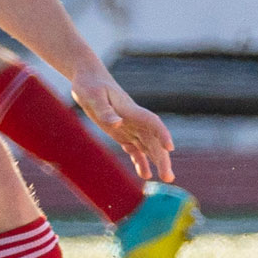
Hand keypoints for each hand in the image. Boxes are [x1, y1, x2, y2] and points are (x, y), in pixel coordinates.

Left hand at [69, 61, 174, 180]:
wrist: (88, 79)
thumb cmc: (90, 84)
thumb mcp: (93, 96)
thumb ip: (105, 110)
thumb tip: (118, 124)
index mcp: (131, 110)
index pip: (152, 123)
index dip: (162, 134)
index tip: (169, 148)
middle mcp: (134, 120)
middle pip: (154, 140)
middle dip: (162, 158)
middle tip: (168, 178)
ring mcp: (129, 127)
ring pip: (148, 146)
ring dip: (157, 161)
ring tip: (165, 179)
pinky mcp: (121, 132)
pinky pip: (135, 149)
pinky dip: (141, 161)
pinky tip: (145, 174)